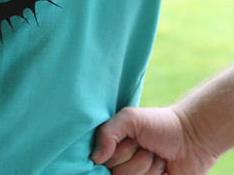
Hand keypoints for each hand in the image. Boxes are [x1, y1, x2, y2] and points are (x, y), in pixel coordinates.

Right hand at [91, 106, 217, 174]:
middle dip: (135, 159)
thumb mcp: (131, 118)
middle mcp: (122, 165)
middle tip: (147, 147)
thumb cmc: (160, 124)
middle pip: (116, 174)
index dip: (117, 153)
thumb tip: (95, 159)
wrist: (193, 137)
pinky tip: (164, 170)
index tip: (131, 142)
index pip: (100, 162)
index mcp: (114, 148)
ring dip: (149, 168)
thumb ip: (107, 132)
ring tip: (158, 157)